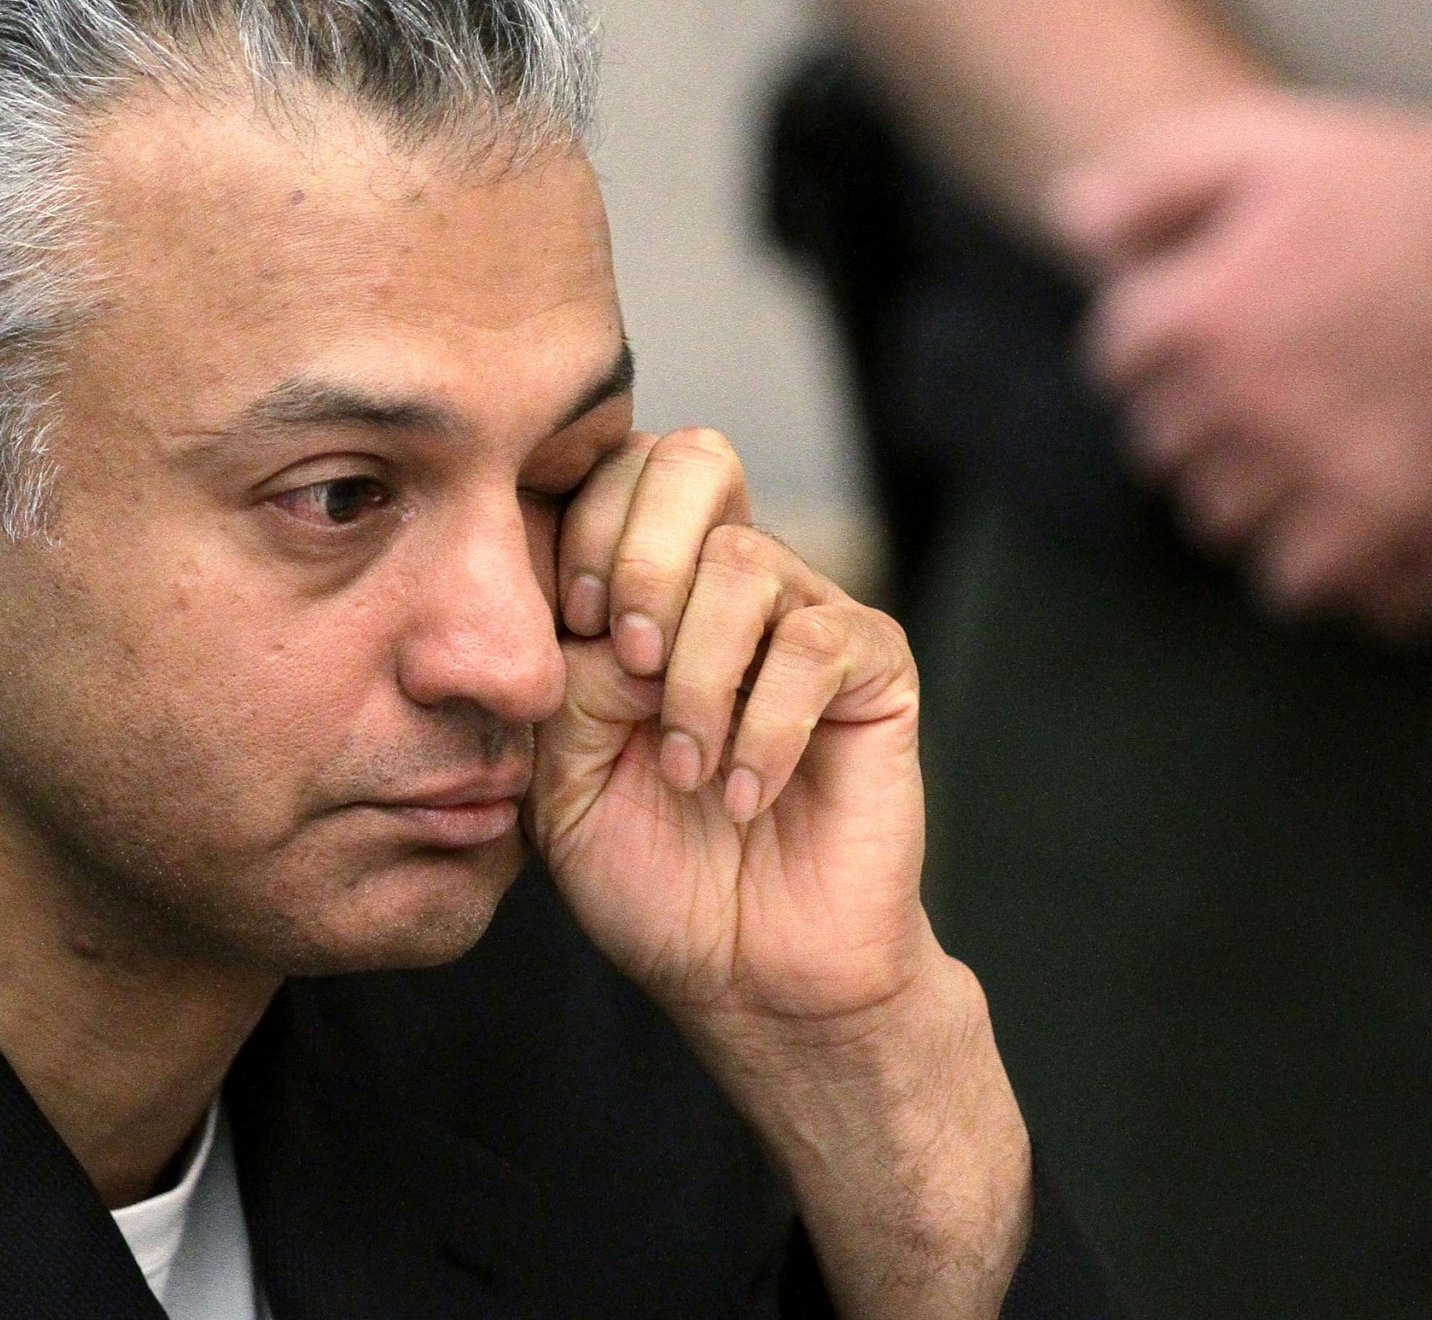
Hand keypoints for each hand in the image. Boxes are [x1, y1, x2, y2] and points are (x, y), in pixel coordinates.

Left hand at [528, 429, 931, 1027]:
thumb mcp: (559, 776)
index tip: (568, 625)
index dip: (585, 526)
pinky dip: (763, 726)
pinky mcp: (872, 670)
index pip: (612, 472)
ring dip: (696, 673)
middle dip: (641, 558)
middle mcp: (722, 585)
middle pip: (693, 463)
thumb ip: (559, 677)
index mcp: (639, 589)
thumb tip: (600, 612)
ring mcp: (801, 618)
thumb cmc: (646, 873)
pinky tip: (741, 795)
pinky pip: (818, 643)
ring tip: (687, 768)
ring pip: (745, 560)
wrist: (744, 969)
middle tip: (625, 665)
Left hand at [1055, 88, 1431, 614]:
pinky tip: (1321, 513)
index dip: (1152, 341)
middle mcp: (1243, 397)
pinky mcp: (1386, 512)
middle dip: (1191, 413)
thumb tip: (1067, 220)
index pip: (1114, 361)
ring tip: (1282, 449)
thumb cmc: (1417, 186)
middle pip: (1160, 443)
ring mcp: (1313, 461)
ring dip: (1240, 485)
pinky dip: (1300, 553)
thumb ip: (1151, 182)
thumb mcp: (1269, 143)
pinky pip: (1293, 575)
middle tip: (1243, 388)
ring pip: (1216, 513)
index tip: (1188, 332)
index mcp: (1201, 312)